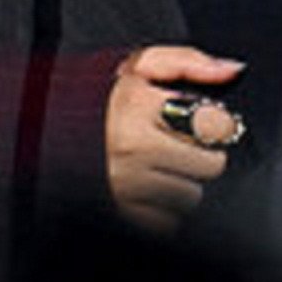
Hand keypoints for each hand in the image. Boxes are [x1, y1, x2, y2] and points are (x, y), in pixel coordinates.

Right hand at [105, 45, 245, 232]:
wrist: (49, 127)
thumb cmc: (101, 97)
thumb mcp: (142, 64)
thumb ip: (190, 61)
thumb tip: (231, 70)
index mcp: (140, 107)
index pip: (215, 125)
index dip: (218, 122)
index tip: (207, 121)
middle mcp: (132, 148)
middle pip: (209, 165)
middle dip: (201, 153)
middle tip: (179, 142)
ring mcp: (125, 184)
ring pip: (191, 195)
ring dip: (182, 181)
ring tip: (159, 162)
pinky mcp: (122, 211)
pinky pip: (168, 220)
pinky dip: (164, 206)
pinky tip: (149, 184)